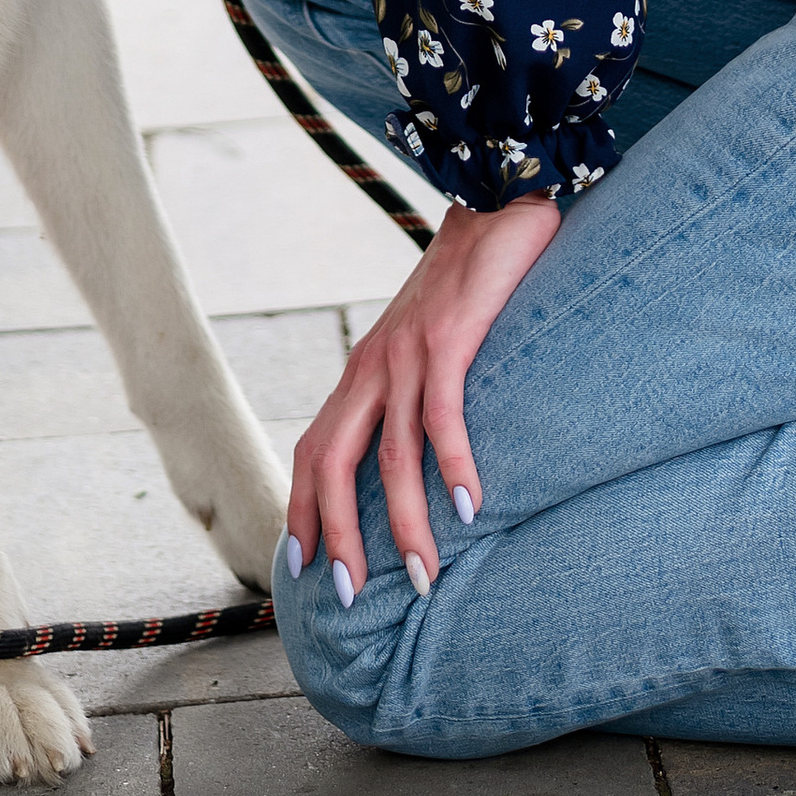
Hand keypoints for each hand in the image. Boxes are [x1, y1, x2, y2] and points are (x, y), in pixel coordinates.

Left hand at [286, 192, 558, 600]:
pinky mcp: (449, 336)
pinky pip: (441, 413)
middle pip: (333, 462)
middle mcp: (373, 365)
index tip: (304, 568)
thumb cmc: (466, 282)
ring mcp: (408, 351)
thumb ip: (414, 391)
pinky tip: (469, 506)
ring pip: (391, 454)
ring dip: (405, 522)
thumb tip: (421, 457)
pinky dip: (452, 463)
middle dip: (335, 535)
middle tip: (349, 596)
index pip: (315, 450)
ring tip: (422, 577)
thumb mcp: (426, 343)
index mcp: (363, 370)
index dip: (302, 509)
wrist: (494, 199)